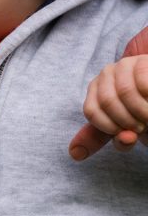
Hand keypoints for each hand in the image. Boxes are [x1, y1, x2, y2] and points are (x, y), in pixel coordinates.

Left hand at [69, 26, 147, 159]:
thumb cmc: (139, 109)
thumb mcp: (119, 125)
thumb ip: (98, 137)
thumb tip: (75, 154)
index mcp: (95, 89)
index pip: (91, 111)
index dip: (110, 127)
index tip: (126, 133)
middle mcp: (106, 74)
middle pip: (107, 101)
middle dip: (128, 121)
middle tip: (141, 127)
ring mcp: (125, 65)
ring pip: (126, 92)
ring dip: (143, 112)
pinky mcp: (143, 61)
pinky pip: (143, 83)